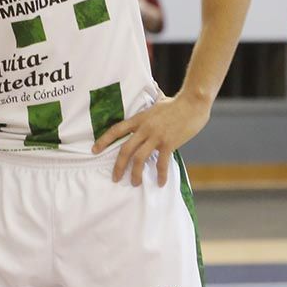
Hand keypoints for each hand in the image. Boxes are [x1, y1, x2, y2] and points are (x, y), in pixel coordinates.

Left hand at [92, 94, 210, 186]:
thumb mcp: (156, 104)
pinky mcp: (169, 143)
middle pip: (125, 149)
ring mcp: (156, 136)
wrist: (192, 103)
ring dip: (135, 173)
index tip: (94, 150)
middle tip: (115, 178)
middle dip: (118, 166)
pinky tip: (159, 182)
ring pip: (139, 158)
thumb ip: (148, 110)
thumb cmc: (176, 103)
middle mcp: (144, 128)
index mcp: (138, 119)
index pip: (116, 130)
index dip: (104, 140)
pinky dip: (160, 174)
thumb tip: (145, 104)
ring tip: (135, 183)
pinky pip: (161, 162)